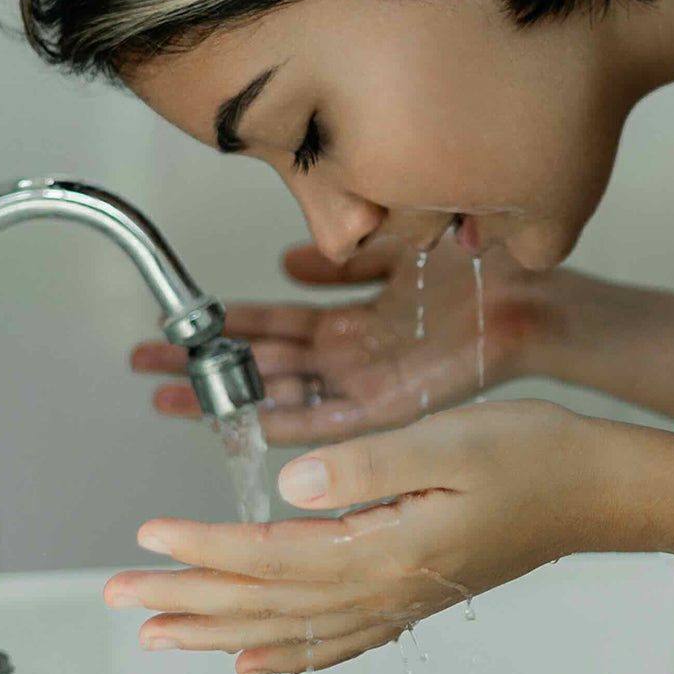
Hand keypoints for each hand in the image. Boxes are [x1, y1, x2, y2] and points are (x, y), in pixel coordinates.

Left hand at [104, 401, 673, 673]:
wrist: (596, 489)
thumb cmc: (534, 456)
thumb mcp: (450, 441)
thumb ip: (366, 467)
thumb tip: (288, 490)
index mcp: (388, 545)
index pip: (272, 557)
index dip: (205, 548)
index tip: (150, 537)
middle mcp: (387, 585)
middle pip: (268, 604)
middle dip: (190, 598)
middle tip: (124, 595)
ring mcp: (402, 597)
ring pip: (291, 630)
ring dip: (222, 632)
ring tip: (165, 633)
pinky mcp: (415, 592)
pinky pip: (338, 641)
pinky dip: (289, 657)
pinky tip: (258, 665)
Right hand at [132, 236, 560, 443]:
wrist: (527, 295)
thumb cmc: (472, 270)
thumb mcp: (390, 250)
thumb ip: (340, 259)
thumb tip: (288, 258)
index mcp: (350, 320)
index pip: (271, 324)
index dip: (222, 325)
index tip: (177, 326)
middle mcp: (349, 355)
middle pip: (262, 363)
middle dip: (205, 365)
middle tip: (146, 366)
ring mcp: (365, 382)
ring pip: (283, 393)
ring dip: (230, 396)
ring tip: (172, 396)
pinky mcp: (390, 404)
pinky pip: (330, 420)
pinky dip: (290, 423)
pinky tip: (247, 424)